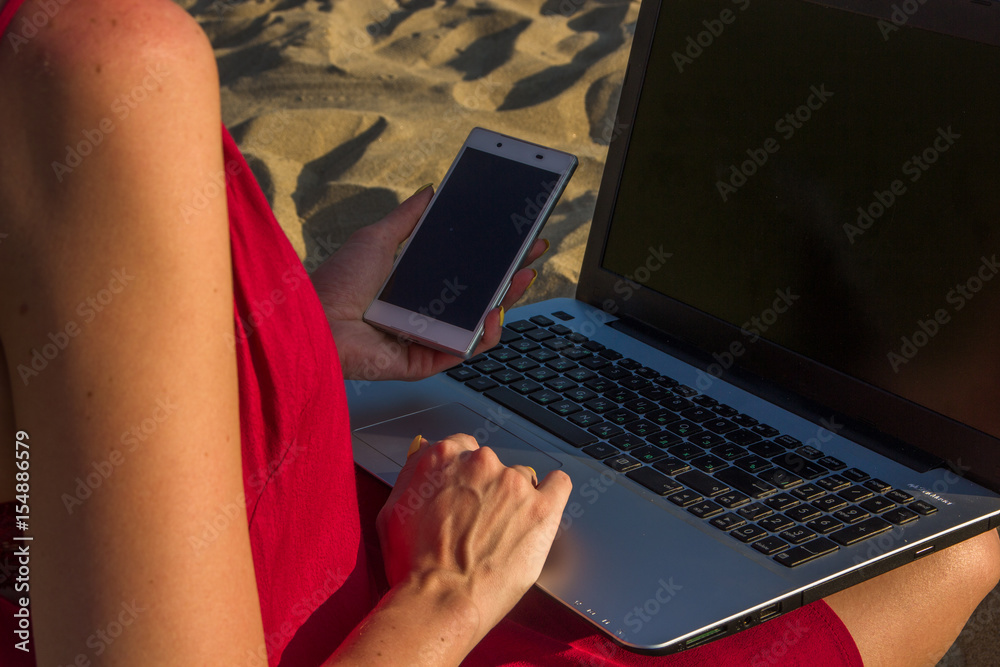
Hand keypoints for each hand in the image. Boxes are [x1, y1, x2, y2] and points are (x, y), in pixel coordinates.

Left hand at [310, 187, 546, 381]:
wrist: (316, 318)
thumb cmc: (336, 282)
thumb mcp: (378, 237)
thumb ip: (408, 217)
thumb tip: (431, 192)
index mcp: (415, 285)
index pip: (465, 272)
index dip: (492, 258)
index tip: (516, 240)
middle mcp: (424, 314)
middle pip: (478, 297)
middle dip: (509, 276)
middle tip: (531, 255)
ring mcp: (426, 338)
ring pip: (478, 326)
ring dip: (505, 303)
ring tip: (520, 279)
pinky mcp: (424, 361)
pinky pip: (464, 351)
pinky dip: (484, 336)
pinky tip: (492, 314)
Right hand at [376, 435, 571, 643]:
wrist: (441, 601)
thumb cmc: (413, 565)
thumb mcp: (393, 509)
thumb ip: (413, 474)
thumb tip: (423, 453)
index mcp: (443, 457)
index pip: (464, 446)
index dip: (464, 473)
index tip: (465, 490)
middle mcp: (480, 462)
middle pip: (492, 464)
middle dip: (486, 489)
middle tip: (477, 523)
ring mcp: (514, 484)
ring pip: (521, 479)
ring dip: (514, 500)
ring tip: (502, 534)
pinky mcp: (542, 509)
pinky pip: (559, 484)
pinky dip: (553, 492)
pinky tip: (542, 508)